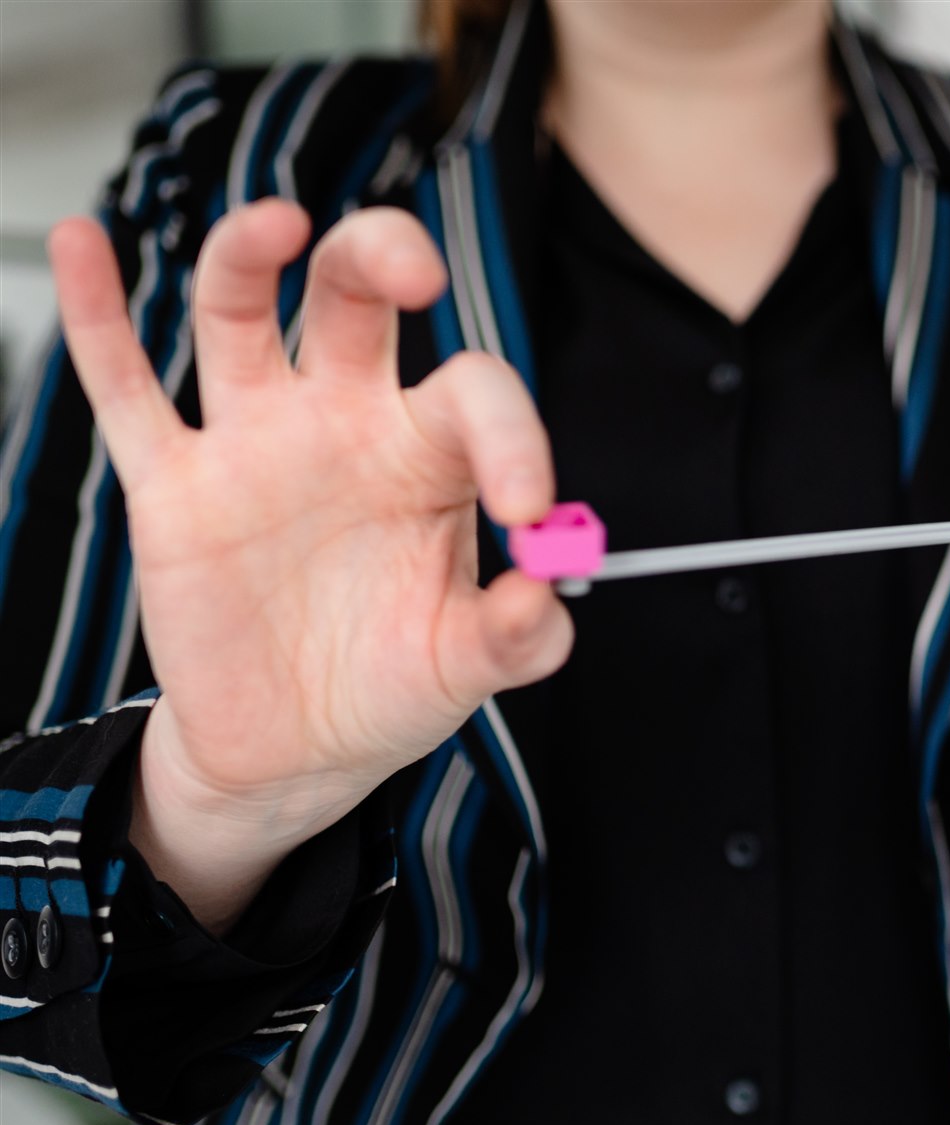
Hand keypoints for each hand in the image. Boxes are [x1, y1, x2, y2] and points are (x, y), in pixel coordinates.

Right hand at [51, 201, 570, 922]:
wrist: (297, 750)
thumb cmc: (394, 686)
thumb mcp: (467, 668)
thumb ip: (519, 635)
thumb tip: (544, 590)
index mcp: (427, 453)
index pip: (475, 395)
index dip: (512, 435)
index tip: (526, 509)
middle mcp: (343, 422)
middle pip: (356, 296)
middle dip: (382, 255)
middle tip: (416, 273)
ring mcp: (253, 441)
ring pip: (242, 313)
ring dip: (250, 256)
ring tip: (280, 225)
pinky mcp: (171, 484)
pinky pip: (123, 388)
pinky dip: (96, 315)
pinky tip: (80, 243)